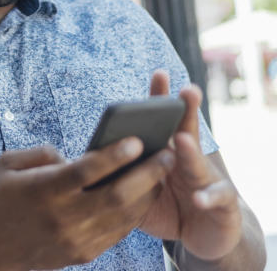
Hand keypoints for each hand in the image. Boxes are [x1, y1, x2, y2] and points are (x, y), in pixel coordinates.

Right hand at [0, 139, 173, 269]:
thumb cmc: (0, 199)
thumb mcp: (8, 164)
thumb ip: (41, 152)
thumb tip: (75, 155)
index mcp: (43, 190)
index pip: (86, 171)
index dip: (114, 155)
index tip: (137, 140)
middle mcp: (63, 216)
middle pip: (116, 195)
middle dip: (147, 174)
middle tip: (167, 155)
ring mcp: (75, 238)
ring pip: (124, 216)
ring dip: (148, 194)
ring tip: (161, 174)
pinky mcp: (83, 253)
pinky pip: (118, 232)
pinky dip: (135, 213)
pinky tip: (144, 197)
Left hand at [139, 71, 242, 260]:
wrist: (204, 235)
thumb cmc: (166, 207)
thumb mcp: (139, 190)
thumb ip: (121, 175)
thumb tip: (84, 162)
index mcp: (167, 152)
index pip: (162, 121)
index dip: (160, 98)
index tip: (159, 73)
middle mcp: (189, 159)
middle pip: (186, 130)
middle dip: (186, 109)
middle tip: (185, 90)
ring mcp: (208, 179)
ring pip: (199, 162)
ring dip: (191, 151)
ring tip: (181, 140)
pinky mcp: (224, 204)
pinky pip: (216, 199)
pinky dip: (208, 198)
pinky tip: (198, 198)